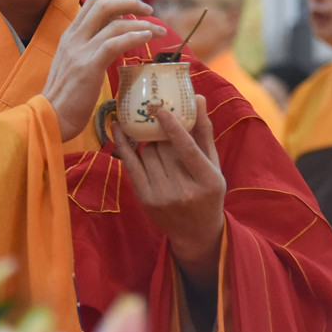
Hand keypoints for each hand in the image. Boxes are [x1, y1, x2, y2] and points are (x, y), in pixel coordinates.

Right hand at [42, 0, 165, 140]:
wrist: (50, 117)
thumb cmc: (66, 96)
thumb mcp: (73, 64)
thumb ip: (88, 48)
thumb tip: (111, 38)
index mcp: (69, 35)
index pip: (92, 1)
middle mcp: (73, 38)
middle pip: (102, 4)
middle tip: (149, 7)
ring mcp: (79, 51)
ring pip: (112, 22)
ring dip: (139, 22)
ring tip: (156, 29)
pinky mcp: (88, 67)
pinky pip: (113, 43)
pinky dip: (133, 36)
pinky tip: (146, 36)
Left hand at [112, 94, 224, 292]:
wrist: (196, 233)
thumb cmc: (208, 193)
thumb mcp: (214, 166)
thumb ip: (204, 132)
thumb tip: (197, 98)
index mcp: (207, 180)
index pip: (187, 149)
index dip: (172, 128)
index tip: (160, 109)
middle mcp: (184, 190)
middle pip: (164, 148)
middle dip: (162, 136)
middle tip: (164, 133)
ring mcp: (162, 197)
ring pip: (147, 153)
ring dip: (150, 144)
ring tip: (159, 149)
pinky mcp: (145, 200)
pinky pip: (130, 165)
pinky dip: (124, 145)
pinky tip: (117, 128)